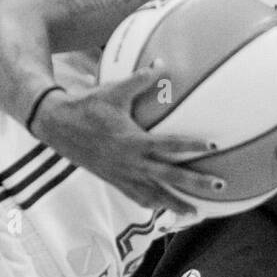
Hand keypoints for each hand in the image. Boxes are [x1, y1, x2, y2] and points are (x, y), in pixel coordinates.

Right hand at [34, 62, 217, 215]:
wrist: (56, 125)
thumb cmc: (87, 105)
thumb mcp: (114, 90)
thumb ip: (141, 78)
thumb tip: (163, 62)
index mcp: (133, 141)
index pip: (169, 146)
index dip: (192, 146)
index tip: (213, 146)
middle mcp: (131, 162)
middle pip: (170, 177)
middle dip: (196, 183)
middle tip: (220, 186)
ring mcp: (121, 175)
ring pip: (154, 195)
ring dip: (176, 204)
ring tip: (195, 213)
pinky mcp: (113, 181)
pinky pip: (136, 197)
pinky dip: (152, 204)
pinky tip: (164, 209)